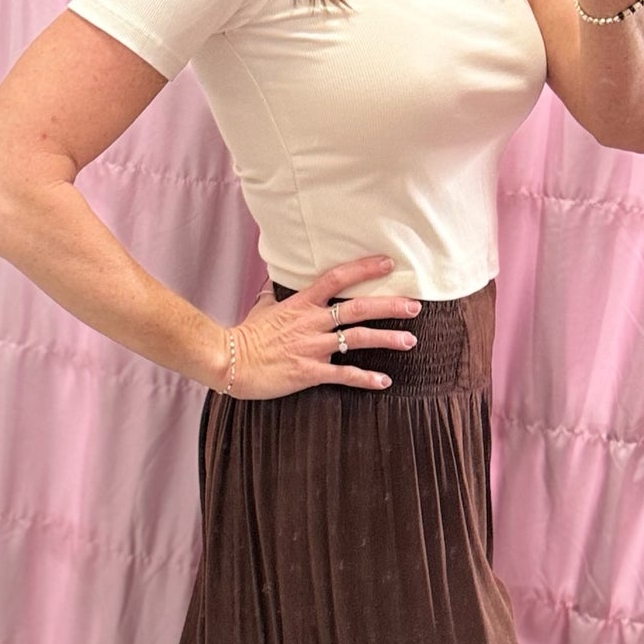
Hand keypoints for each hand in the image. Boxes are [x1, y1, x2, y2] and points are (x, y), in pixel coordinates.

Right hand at [226, 253, 420, 398]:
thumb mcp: (262, 307)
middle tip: (414, 306)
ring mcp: (312, 347)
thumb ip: (275, 298)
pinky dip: (366, 378)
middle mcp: (312, 322)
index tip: (387, 263)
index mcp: (301, 303)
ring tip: (410, 340)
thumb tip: (274, 288)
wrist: (229, 360)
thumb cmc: (245, 334)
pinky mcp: (309, 372)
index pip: (337, 278)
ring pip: (357, 339)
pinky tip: (384, 381)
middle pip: (358, 308)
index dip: (364, 268)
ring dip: (387, 339)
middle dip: (389, 306)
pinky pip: (343, 374)